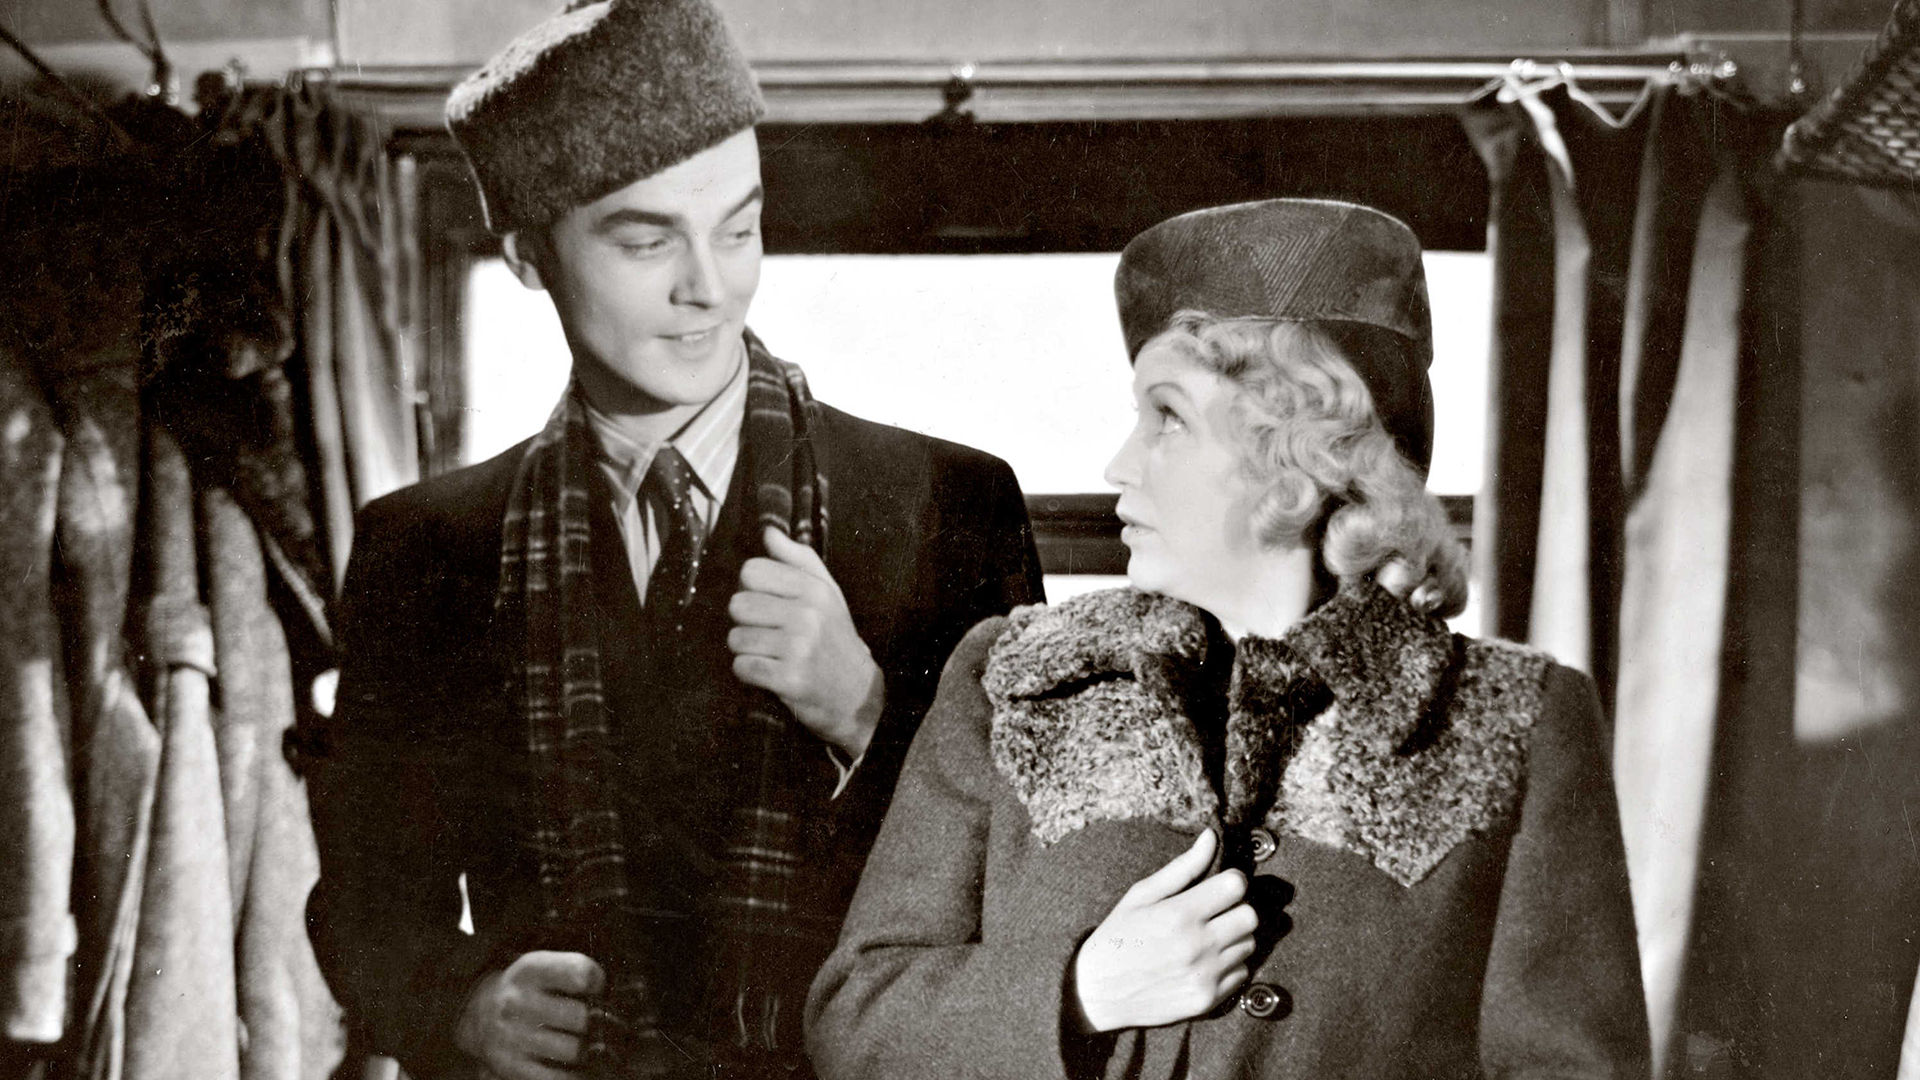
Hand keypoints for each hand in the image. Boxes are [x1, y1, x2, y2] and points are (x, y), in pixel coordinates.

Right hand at [455, 951, 602, 1079]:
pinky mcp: (510, 1067)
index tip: (596, 989)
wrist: (479, 1013)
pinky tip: (572, 1065)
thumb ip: (577, 972)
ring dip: (584, 1049)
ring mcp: (511, 1036)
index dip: (597, 983)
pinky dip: (573, 1075)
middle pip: (580, 1017)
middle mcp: (516, 1002)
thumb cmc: (528, 989)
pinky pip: (558, 1079)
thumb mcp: (545, 967)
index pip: (579, 973)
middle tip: (590, 1022)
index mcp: (530, 970)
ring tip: (579, 1042)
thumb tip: (610, 998)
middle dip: (593, 1021)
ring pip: (574, 1050)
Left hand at [728, 526, 884, 757]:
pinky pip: (742, 666)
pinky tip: (770, 673)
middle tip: (770, 634)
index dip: (753, 589)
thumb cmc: (836, 639)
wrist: (859, 695)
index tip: (769, 605)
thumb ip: (797, 559)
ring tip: (772, 655)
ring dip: (747, 650)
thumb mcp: (827, 594)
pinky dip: (750, 673)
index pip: (751, 571)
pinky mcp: (789, 679)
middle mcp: (808, 615)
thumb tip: (768, 533)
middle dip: (747, 622)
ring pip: (736, 638)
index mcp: (814, 590)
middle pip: (738, 604)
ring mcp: (799, 648)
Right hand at [1070, 830, 1256, 1032]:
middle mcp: (1197, 945)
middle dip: (1236, 909)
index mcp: (1179, 914)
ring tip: (1206, 938)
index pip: (1236, 886)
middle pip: (1250, 916)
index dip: (1231, 881)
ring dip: (1234, 937)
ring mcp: (1204, 975)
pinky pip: (1242, 973)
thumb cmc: (1117, 937)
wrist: (1097, 992)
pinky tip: (1204, 962)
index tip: (1219, 886)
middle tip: (1215, 913)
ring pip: (1249, 945)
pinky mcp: (1208, 999)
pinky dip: (1229, 965)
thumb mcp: (1140, 895)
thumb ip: (1182, 868)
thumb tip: (1211, 837)